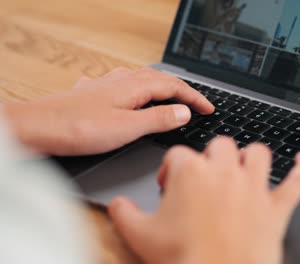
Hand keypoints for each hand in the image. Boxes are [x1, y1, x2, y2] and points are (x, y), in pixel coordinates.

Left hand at [3, 67, 213, 155]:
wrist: (39, 127)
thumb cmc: (79, 128)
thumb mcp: (128, 127)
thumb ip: (159, 118)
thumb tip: (184, 111)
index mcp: (135, 87)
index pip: (175, 87)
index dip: (195, 98)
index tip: (209, 108)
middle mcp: (121, 80)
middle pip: (160, 79)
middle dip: (181, 91)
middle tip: (196, 104)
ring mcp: (106, 85)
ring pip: (141, 80)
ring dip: (161, 88)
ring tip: (171, 97)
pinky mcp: (93, 93)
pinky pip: (123, 85)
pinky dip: (137, 90)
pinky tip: (131, 95)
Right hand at [109, 137, 299, 263]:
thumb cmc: (182, 258)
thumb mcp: (139, 236)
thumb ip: (123, 213)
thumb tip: (116, 204)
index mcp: (191, 172)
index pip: (178, 155)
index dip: (170, 170)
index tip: (168, 186)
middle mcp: (224, 171)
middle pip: (219, 146)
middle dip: (210, 157)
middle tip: (204, 177)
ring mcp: (254, 187)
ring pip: (258, 154)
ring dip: (250, 157)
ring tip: (242, 167)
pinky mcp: (276, 207)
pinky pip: (298, 180)